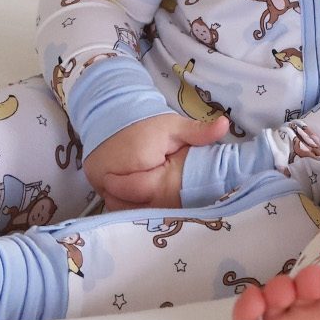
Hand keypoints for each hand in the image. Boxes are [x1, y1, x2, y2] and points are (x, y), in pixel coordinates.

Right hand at [84, 113, 226, 209]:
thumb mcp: (174, 127)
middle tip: (168, 207)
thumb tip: (226, 125)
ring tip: (155, 204)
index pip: (150, 193)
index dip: (165, 199)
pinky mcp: (94, 182)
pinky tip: (141, 202)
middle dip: (152, 207)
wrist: (113, 112)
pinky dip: (126, 204)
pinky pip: (112, 202)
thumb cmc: (148, 124)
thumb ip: (198, 132)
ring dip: (137, 208)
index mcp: (136, 160)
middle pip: (134, 206)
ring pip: (121, 207)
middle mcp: (111, 173)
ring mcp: (99, 180)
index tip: (176, 199)